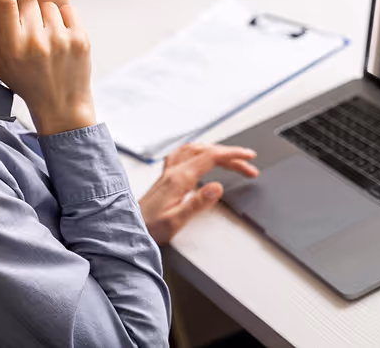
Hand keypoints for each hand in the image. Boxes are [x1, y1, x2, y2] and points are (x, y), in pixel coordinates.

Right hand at [0, 0, 94, 135]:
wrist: (62, 105)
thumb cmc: (25, 81)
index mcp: (11, 47)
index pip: (4, 1)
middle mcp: (36, 42)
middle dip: (26, 10)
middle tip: (29, 33)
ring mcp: (61, 40)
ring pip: (48, 4)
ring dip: (45, 17)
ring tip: (47, 42)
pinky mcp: (81, 38)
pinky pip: (67, 10)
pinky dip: (63, 21)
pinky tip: (60, 41)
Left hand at [139, 143, 258, 244]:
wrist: (130, 229)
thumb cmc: (150, 228)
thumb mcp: (176, 222)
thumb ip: (197, 204)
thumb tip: (217, 187)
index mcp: (179, 179)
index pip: (211, 157)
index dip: (233, 154)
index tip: (249, 157)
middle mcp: (173, 171)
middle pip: (207, 151)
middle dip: (231, 154)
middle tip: (248, 164)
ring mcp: (168, 172)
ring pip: (196, 149)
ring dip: (216, 150)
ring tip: (232, 157)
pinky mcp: (166, 177)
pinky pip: (184, 154)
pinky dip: (198, 150)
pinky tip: (200, 154)